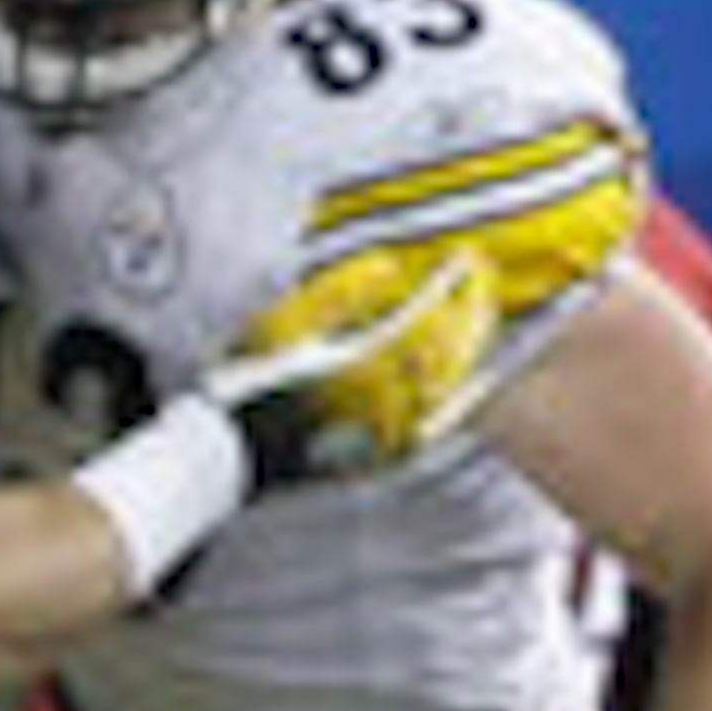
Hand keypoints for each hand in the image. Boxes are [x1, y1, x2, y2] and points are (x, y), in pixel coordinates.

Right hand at [206, 237, 501, 483]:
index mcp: (367, 360)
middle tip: (480, 284)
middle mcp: (390, 397)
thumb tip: (390, 265)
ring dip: (469, 348)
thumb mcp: (282, 325)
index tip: (468, 258)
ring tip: (471, 320)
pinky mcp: (385, 453)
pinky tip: (455, 375)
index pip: (434, 314)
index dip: (457, 282)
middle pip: (454, 350)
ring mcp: (390, 430)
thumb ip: (341, 290)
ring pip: (450, 385)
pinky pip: (436, 419)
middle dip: (474, 311)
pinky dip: (454, 391)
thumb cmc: (250, 382)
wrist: (231, 451)